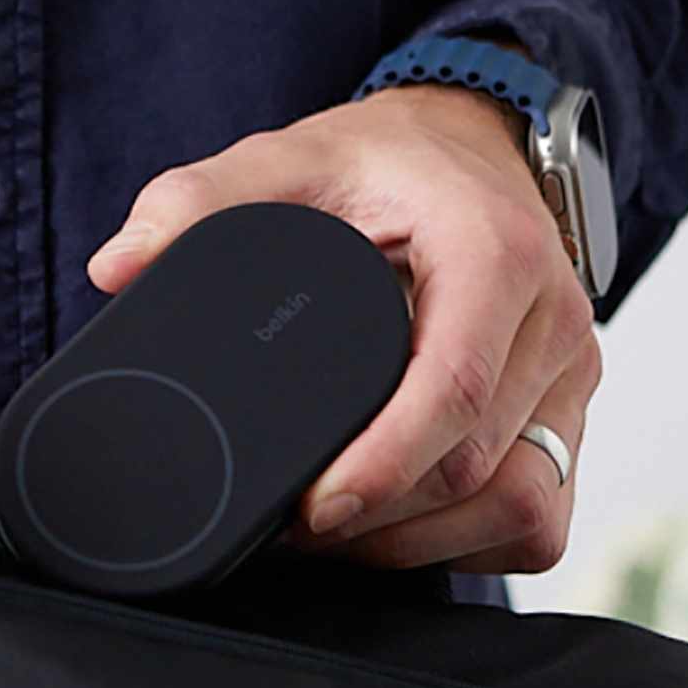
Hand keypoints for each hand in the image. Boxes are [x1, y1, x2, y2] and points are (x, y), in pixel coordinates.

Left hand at [85, 86, 602, 575]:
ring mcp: (569, 375)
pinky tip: (401, 527)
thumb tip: (117, 267)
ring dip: (420, 540)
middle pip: (476, 465)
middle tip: (291, 523)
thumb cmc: (386, 162)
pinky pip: (540, 516)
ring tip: (334, 531)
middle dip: (378, 515)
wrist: (469, 146)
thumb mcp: (287, 157)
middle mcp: (551, 319)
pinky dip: (469, 541)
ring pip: (516, 506)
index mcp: (493, 254)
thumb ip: (196, 200)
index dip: (384, 465)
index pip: (454, 388)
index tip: (313, 509)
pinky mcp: (567, 414)